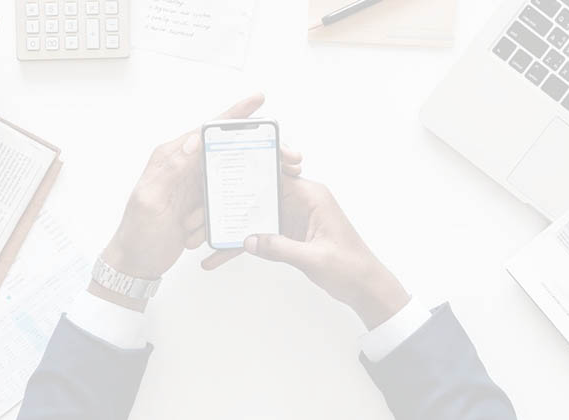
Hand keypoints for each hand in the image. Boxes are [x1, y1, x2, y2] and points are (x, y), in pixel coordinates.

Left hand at [95, 94, 301, 309]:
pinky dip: (232, 205)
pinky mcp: (201, 203)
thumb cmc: (137, 233)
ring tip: (268, 183)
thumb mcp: (151, 199)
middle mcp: (185, 167)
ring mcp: (194, 186)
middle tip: (283, 154)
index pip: (207, 130)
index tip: (257, 100)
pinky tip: (244, 209)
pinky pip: (225, 198)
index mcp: (171, 158)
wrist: (136, 263)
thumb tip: (195, 139)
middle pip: (225, 148)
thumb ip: (172, 168)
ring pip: (229, 174)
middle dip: (252, 149)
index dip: (234, 115)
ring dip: (243, 184)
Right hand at [203, 176, 409, 329]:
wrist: (365, 287)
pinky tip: (222, 256)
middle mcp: (301, 202)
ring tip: (206, 239)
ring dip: (234, 229)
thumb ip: (280, 247)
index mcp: (312, 196)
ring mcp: (293, 218)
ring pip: (256, 217)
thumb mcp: (314, 258)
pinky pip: (262, 236)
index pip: (276, 176)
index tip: (225, 176)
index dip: (249, 175)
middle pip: (260, 196)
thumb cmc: (351, 267)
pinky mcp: (289, 234)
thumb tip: (249, 240)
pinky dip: (246, 245)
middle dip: (233, 204)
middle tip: (204, 212)